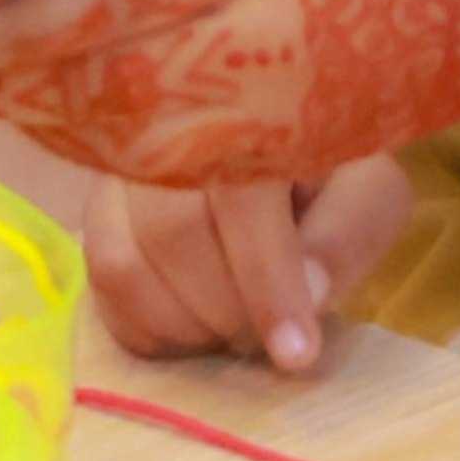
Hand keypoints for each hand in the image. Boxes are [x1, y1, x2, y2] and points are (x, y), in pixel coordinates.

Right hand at [81, 157, 416, 375]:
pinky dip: (151, 327)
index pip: (241, 200)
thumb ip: (346, 237)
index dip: (267, 283)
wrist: (275, 147)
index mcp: (246, 108)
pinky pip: (101, 289)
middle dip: (228, 309)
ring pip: (123, 265)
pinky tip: (196, 320)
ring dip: (187, 323)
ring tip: (234, 322)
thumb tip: (304, 295)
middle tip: (269, 332)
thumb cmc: (328, 173)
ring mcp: (114, 170)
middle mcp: (159, 126)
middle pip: (171, 236)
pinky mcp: (92, 215)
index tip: (296, 352)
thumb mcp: (367, 196)